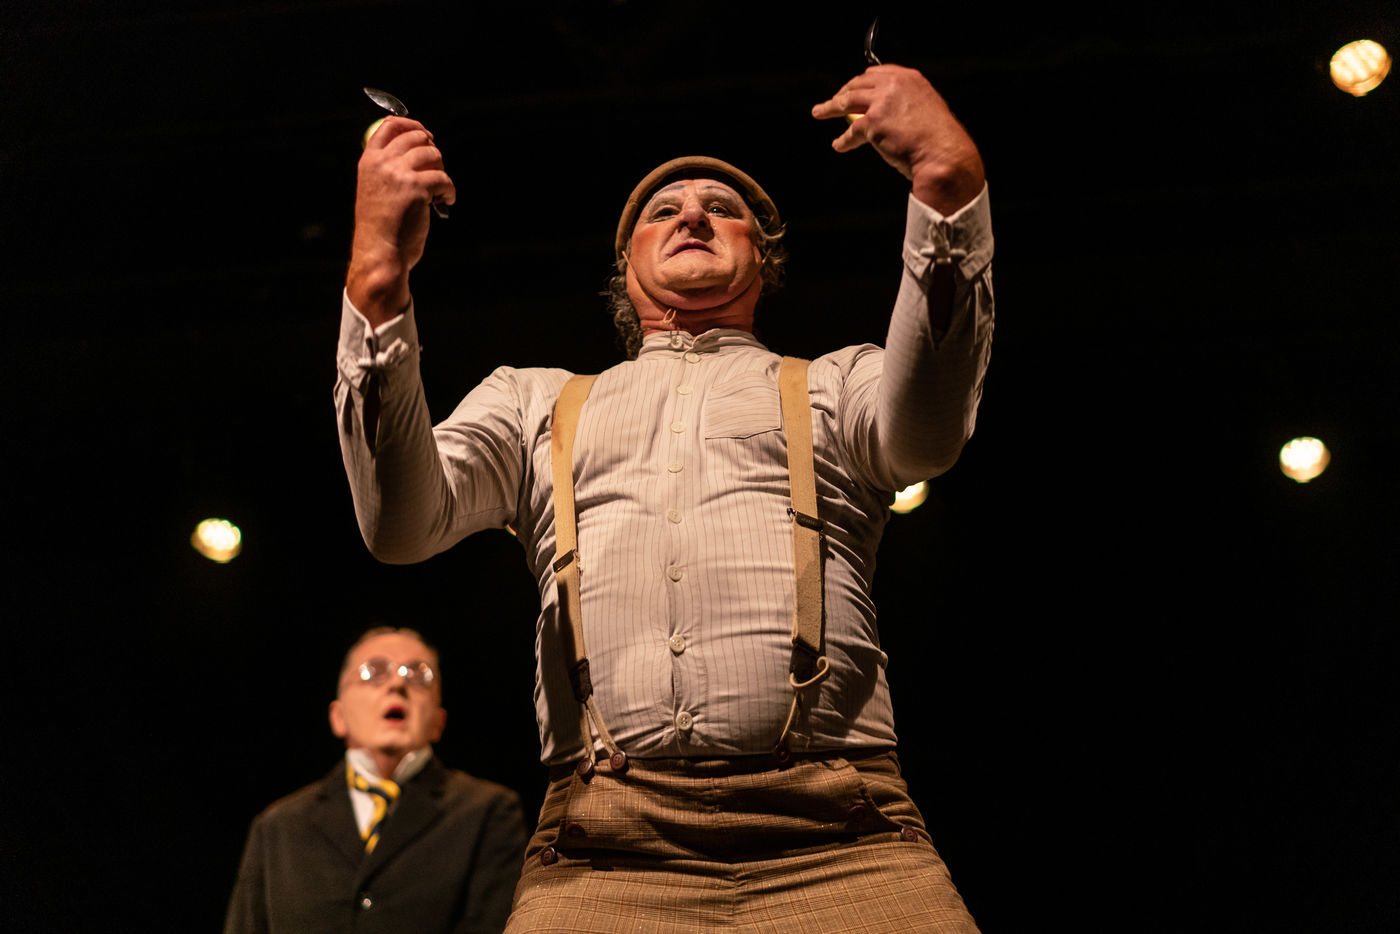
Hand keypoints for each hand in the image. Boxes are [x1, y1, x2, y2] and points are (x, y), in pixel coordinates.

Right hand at [346, 116, 455, 326]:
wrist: (380, 254)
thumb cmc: (381, 229)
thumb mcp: (376, 191)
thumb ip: (388, 170)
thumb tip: (417, 150)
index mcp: (369, 162)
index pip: (389, 126)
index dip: (411, 125)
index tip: (425, 134)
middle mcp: (382, 163)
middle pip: (416, 137)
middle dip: (432, 150)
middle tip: (437, 169)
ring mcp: (399, 173)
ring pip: (433, 154)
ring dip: (442, 170)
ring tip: (440, 190)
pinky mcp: (417, 187)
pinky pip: (444, 178)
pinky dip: (449, 190)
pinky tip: (446, 202)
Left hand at [812, 65, 984, 214]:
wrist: (943, 155)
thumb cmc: (939, 140)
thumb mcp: (927, 110)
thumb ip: (908, 105)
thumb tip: (892, 114)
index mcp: (911, 79)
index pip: (879, 73)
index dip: (862, 81)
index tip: (853, 87)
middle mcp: (895, 84)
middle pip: (859, 83)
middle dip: (843, 91)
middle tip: (834, 101)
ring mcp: (882, 102)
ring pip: (847, 100)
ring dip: (831, 107)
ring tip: (820, 112)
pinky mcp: (873, 122)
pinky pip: (851, 131)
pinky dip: (843, 140)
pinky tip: (839, 145)